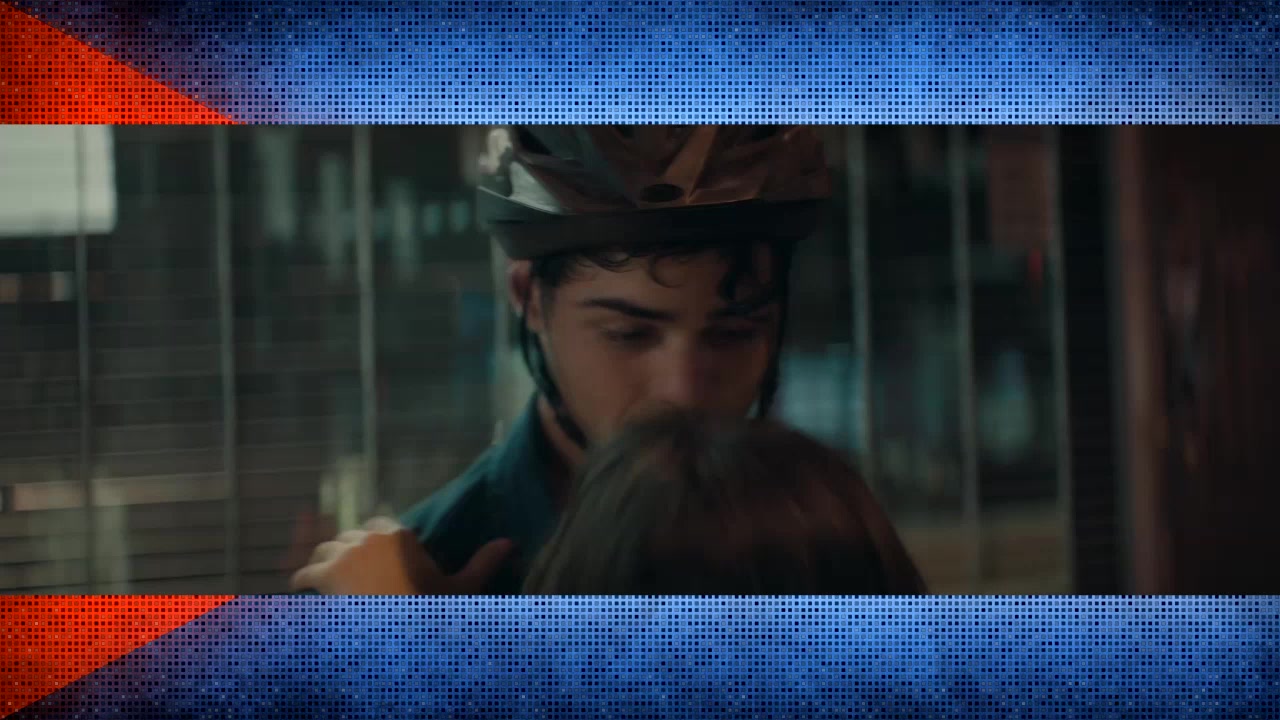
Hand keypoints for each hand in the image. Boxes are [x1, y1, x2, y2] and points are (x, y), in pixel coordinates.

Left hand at [289, 516, 513, 594]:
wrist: (397, 633)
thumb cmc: (429, 609)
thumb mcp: (459, 588)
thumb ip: (482, 563)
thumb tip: (510, 542)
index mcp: (399, 535)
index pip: (381, 526)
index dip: (377, 542)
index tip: (379, 560)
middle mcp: (368, 537)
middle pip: (350, 537)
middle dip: (349, 552)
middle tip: (352, 574)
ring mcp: (343, 554)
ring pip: (325, 551)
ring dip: (325, 565)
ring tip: (325, 581)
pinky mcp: (322, 575)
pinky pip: (305, 572)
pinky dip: (303, 582)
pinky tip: (302, 591)